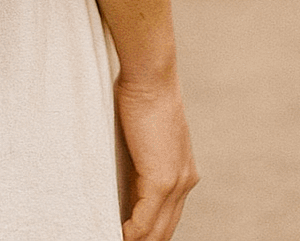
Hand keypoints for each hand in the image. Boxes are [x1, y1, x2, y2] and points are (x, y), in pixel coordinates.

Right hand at [116, 69, 197, 240]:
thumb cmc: (142, 94)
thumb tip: (123, 177)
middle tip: (120, 239)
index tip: (128, 234)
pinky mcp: (162, 180)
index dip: (149, 231)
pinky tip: (116, 235)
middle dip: (144, 240)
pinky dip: (129, 232)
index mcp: (183, 171)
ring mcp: (176, 183)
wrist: (150, 76)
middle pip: (165, 229)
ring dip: (135, 239)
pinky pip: (144, 221)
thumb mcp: (144, 134)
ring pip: (156, 230)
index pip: (168, 215)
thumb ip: (140, 159)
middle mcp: (185, 181)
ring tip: (113, 238)